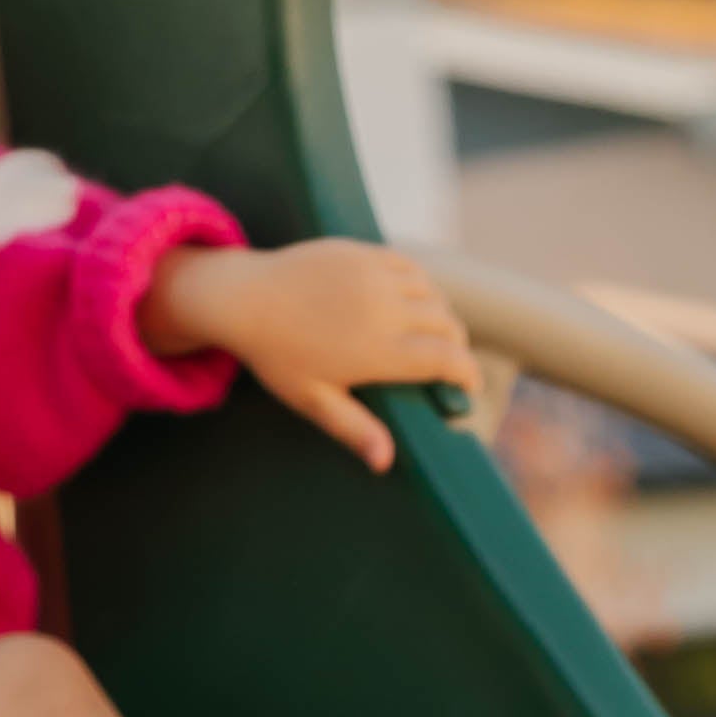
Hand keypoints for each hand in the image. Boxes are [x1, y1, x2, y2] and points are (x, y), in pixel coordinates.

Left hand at [144, 238, 480, 473]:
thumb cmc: (279, 357)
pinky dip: (422, 285)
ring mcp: (376, 276)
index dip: (467, 373)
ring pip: (433, 292)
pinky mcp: (364, 253)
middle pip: (447, 324)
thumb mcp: (314, 400)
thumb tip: (385, 462)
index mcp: (379, 350)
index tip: (469, 386)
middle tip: (451, 362)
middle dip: (457, 345)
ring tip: (435, 332)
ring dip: (441, 313)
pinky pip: (410, 266)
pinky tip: (415, 299)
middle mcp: (386, 309)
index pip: (446, 359)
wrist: (246, 297)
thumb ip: (354, 428)